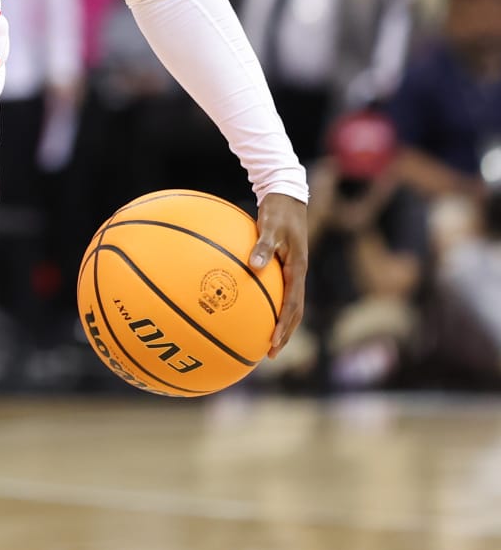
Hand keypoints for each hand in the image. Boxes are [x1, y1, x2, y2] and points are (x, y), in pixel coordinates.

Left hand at [252, 193, 307, 358]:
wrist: (286, 197)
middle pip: (294, 311)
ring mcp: (291, 270)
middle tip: (270, 353)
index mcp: (298, 269)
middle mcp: (297, 273)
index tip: (274, 343)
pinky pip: (277, 289)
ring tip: (264, 339)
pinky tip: (251, 307)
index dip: (285, 326)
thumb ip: (263, 247)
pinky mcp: (283, 264)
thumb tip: (254, 266)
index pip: (293, 305)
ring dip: (280, 322)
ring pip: (289, 303)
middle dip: (284, 333)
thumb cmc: (278, 211)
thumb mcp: (270, 227)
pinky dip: (269, 303)